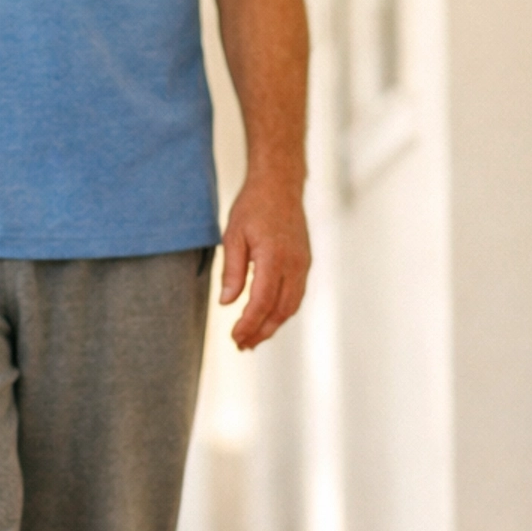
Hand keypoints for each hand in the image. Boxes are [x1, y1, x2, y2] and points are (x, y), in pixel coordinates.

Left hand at [219, 177, 311, 350]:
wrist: (280, 185)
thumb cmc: (253, 207)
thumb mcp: (233, 236)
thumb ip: (232, 271)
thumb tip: (227, 303)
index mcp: (273, 256)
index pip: (262, 302)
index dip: (249, 324)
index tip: (234, 337)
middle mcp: (293, 263)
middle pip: (280, 310)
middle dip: (261, 332)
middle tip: (242, 345)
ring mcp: (303, 264)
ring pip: (291, 306)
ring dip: (273, 326)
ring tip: (253, 339)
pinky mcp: (305, 263)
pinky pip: (295, 295)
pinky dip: (281, 312)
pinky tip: (266, 318)